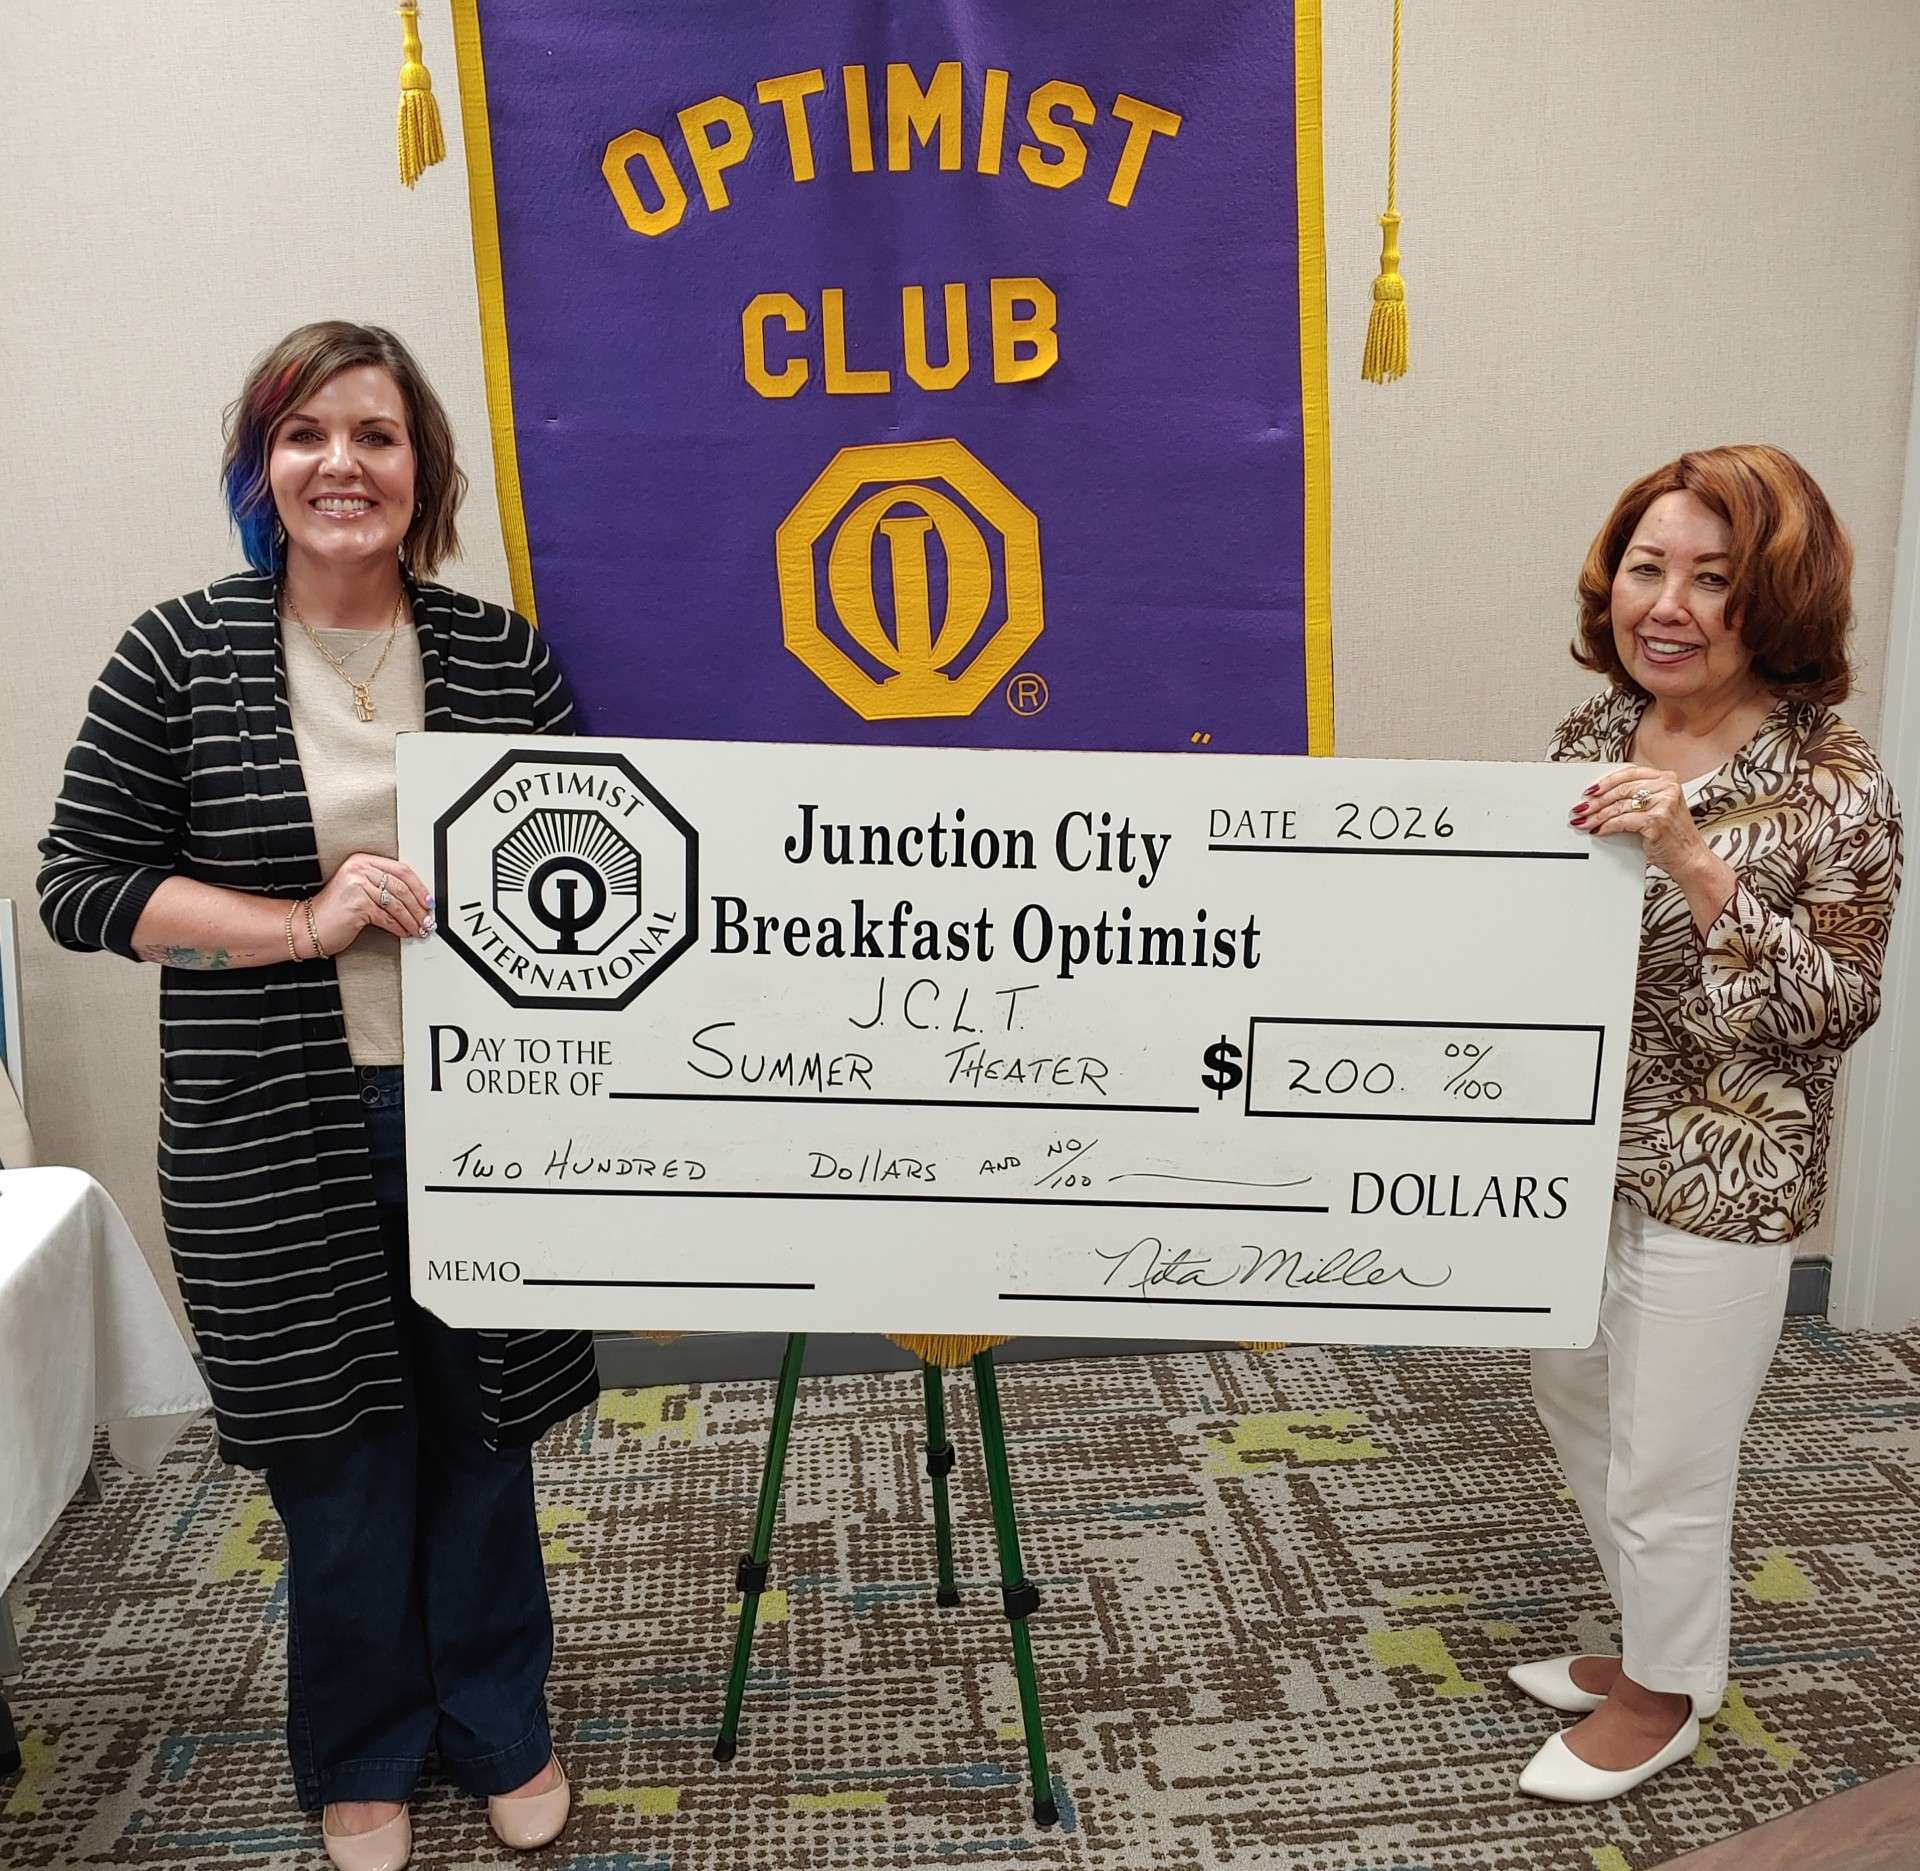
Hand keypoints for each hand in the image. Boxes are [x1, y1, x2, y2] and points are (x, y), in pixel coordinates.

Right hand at [308, 852, 431, 953]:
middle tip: (427, 919)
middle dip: (418, 907)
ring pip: (396, 904)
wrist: (307, 926)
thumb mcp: (359, 889)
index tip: (428, 900)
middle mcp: (359, 869)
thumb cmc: (334, 911)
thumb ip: (381, 886)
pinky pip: (387, 918)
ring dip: (412, 920)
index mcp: (362, 861)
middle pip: (401, 887)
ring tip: (419, 929)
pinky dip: (399, 927)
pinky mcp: (357, 904)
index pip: (401, 870)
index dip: (419, 887)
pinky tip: (404, 932)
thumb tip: (415, 898)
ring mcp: (357, 885)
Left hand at [1572, 767, 1704, 868]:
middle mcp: (1667, 788)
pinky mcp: (1656, 820)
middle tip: (1580, 808)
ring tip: (1584, 822)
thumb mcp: (1658, 807)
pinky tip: (1598, 830)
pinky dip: (1606, 826)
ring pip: (1619, 806)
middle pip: (1621, 789)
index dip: (1606, 781)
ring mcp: (1663, 804)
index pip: (1629, 773)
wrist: (1689, 857)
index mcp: (1667, 779)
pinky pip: (1622, 821)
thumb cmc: (1671, 834)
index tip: (1590, 790)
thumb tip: (1601, 797)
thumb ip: (1638, 796)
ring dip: (1597, 816)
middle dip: (1596, 801)